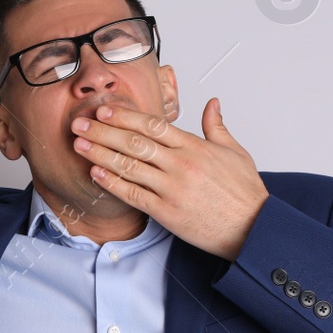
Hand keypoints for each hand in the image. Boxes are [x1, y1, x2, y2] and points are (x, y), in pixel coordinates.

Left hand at [71, 97, 267, 260]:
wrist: (254, 229)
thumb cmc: (245, 193)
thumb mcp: (236, 152)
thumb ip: (217, 127)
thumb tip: (212, 103)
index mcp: (195, 147)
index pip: (153, 125)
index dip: (125, 116)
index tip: (105, 110)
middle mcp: (181, 165)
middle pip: (135, 142)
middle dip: (103, 131)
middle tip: (80, 123)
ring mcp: (173, 189)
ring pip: (129, 166)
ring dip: (100, 154)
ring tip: (79, 144)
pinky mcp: (167, 213)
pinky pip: (133, 195)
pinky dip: (113, 183)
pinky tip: (96, 173)